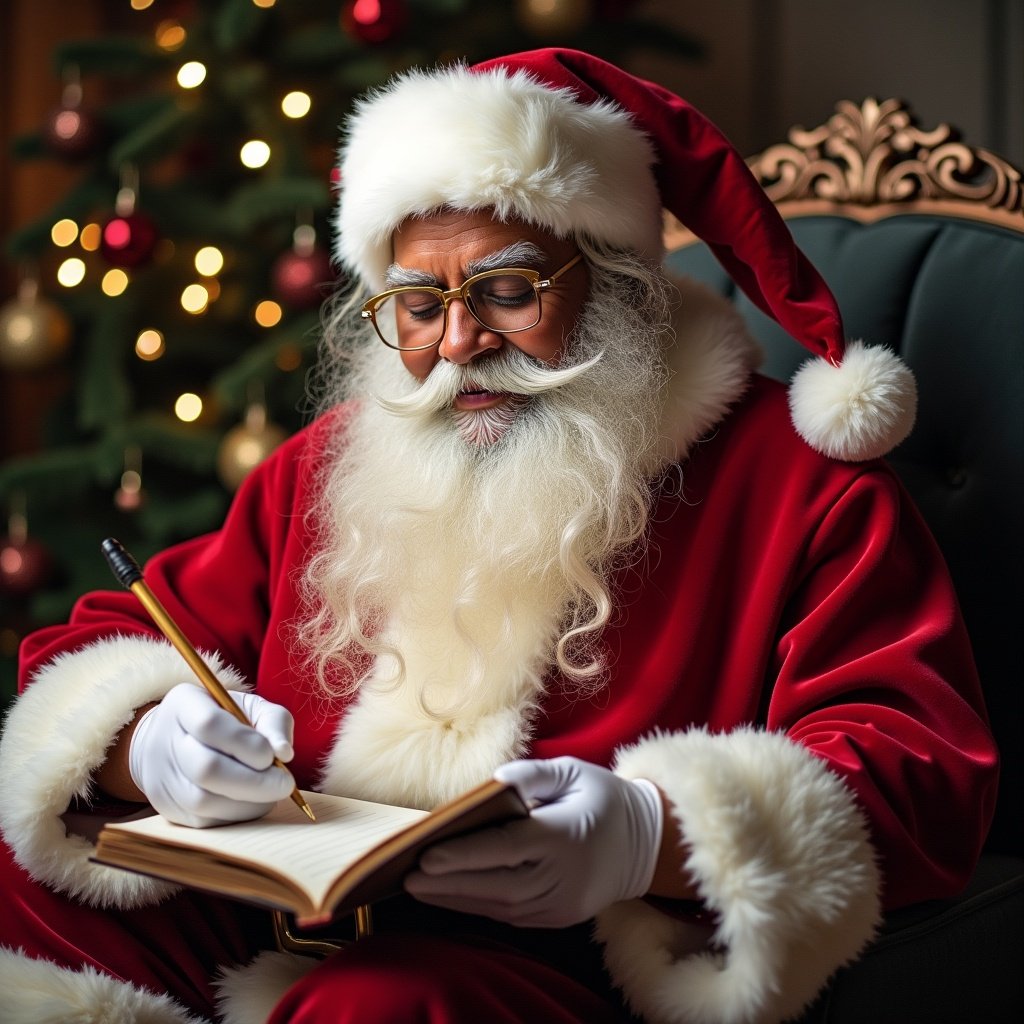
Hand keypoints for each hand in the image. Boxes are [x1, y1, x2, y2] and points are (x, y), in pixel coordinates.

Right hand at [128, 683, 295, 827]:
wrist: (173, 742)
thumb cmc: (224, 721)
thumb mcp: (250, 706)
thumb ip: (273, 721)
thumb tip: (284, 754)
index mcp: (184, 704)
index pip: (210, 724)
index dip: (246, 744)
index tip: (273, 755)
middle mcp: (164, 741)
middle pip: (206, 769)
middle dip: (255, 781)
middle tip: (285, 784)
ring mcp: (161, 779)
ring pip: (204, 801)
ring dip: (249, 801)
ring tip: (270, 791)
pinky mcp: (167, 809)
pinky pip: (206, 821)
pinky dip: (238, 814)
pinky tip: (253, 801)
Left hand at [404, 756, 662, 926]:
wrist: (644, 845)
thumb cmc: (601, 799)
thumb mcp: (574, 772)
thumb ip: (534, 774)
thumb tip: (495, 781)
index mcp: (564, 836)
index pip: (507, 848)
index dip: (465, 854)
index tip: (427, 853)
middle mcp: (561, 876)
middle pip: (496, 884)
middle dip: (448, 882)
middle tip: (406, 875)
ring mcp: (560, 902)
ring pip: (500, 905)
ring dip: (455, 897)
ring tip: (416, 886)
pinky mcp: (557, 917)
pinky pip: (510, 915)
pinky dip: (476, 905)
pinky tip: (447, 895)